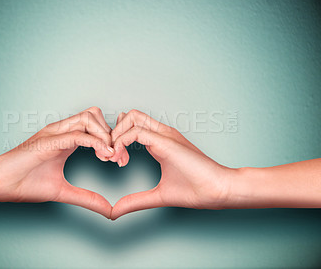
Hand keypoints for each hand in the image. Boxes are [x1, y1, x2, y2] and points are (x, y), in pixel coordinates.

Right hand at [0, 107, 114, 217]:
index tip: (120, 160)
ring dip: (104, 135)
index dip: (112, 140)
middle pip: (95, 116)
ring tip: (109, 156)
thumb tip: (109, 210)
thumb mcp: (63, 192)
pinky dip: (95, 142)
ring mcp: (54, 133)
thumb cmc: (24, 183)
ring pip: (88, 118)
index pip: (96, 127)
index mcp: (66, 139)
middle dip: (112, 134)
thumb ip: (87, 198)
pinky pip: (77, 134)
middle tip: (118, 157)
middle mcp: (61, 131)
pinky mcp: (47, 141)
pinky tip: (103, 156)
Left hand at [109, 110, 235, 219]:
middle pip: (128, 116)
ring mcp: (164, 135)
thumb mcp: (157, 196)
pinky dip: (122, 142)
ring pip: (130, 117)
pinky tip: (121, 160)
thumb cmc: (195, 190)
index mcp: (160, 142)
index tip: (115, 162)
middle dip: (113, 133)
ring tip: (115, 158)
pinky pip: (136, 131)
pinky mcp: (166, 141)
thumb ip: (135, 201)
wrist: (217, 190)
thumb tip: (114, 212)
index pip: (132, 126)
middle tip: (111, 157)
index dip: (117, 140)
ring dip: (116, 135)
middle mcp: (161, 134)